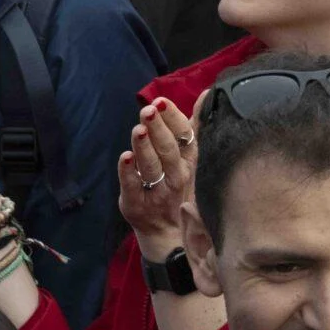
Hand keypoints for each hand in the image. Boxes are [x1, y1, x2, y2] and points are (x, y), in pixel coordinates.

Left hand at [118, 95, 199, 259]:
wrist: (168, 233)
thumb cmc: (179, 188)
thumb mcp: (191, 159)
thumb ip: (194, 127)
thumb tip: (203, 96)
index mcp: (190, 163)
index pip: (186, 138)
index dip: (174, 119)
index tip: (162, 102)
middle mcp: (177, 177)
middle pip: (169, 150)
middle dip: (159, 129)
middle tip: (149, 110)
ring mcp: (158, 191)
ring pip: (152, 167)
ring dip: (144, 147)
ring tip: (138, 129)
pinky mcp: (137, 204)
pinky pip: (133, 186)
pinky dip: (129, 171)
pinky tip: (125, 157)